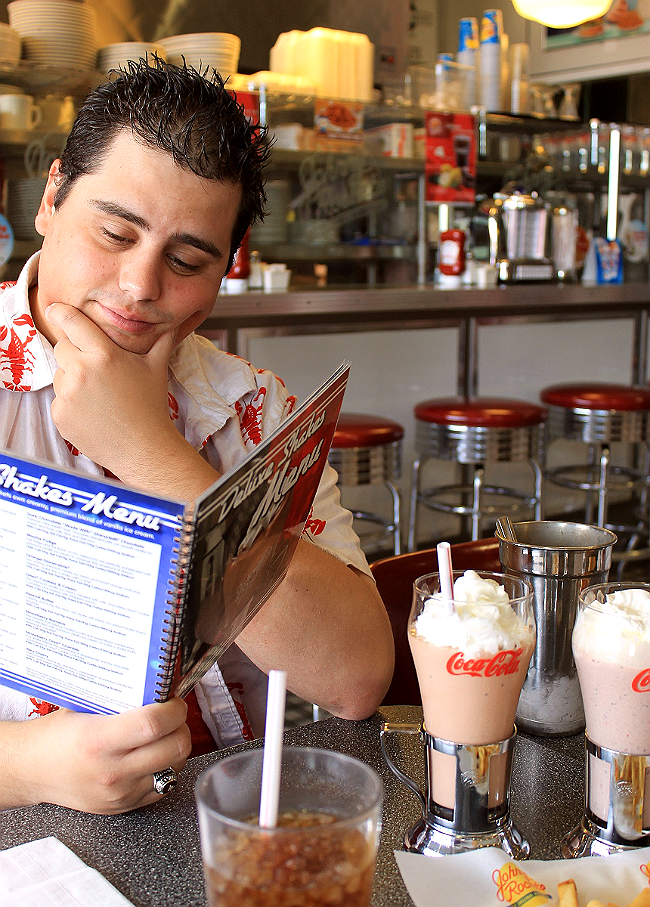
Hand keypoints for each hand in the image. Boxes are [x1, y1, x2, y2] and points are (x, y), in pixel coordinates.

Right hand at [14, 698, 191, 813]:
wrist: (33, 771)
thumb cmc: (56, 736)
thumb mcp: (84, 708)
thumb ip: (120, 698)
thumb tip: (156, 682)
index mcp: (99, 741)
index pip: (153, 724)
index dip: (173, 709)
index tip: (172, 701)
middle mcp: (113, 771)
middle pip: (174, 747)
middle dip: (181, 726)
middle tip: (172, 715)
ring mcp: (121, 793)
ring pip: (175, 767)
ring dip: (176, 747)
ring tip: (163, 734)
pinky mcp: (126, 806)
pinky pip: (165, 786)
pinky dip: (166, 767)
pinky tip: (152, 755)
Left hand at [45, 302, 177, 479]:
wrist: (143, 448)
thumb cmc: (151, 407)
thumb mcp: (157, 369)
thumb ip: (160, 343)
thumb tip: (170, 327)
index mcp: (104, 355)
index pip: (72, 322)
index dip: (61, 313)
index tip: (55, 310)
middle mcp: (81, 371)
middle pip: (62, 348)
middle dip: (75, 353)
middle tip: (96, 371)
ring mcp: (67, 395)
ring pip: (60, 375)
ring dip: (72, 380)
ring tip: (99, 396)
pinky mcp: (60, 415)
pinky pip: (58, 400)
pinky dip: (70, 404)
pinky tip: (93, 412)